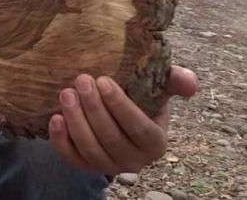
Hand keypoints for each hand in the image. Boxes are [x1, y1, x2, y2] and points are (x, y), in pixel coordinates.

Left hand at [48, 66, 198, 174]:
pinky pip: (71, 158)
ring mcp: (108, 166)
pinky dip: (61, 140)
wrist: (116, 115)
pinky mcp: (85, 166)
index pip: (138, 127)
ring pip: (90, 148)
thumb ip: (175, 81)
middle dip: (93, 108)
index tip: (103, 80)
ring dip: (76, 120)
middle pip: (111, 138)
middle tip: (80, 80)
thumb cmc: (140, 98)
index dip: (120, 105)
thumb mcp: (159, 88)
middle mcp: (134, 160)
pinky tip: (55, 118)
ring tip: (66, 93)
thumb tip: (191, 83)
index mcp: (155, 142)